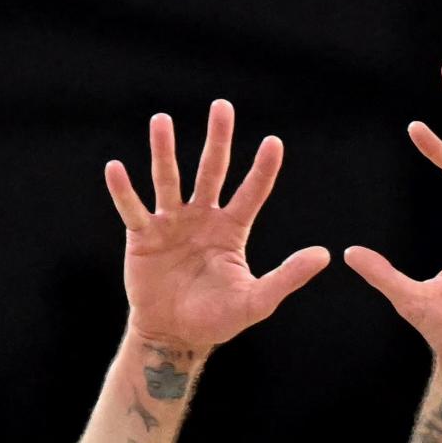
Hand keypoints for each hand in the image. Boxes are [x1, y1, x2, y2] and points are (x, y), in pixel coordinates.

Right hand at [106, 100, 332, 349]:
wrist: (176, 335)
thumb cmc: (217, 318)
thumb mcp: (257, 300)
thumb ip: (288, 277)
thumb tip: (325, 255)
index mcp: (231, 229)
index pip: (251, 192)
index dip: (262, 169)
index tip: (274, 142)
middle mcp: (202, 217)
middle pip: (211, 171)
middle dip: (218, 140)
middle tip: (222, 107)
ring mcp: (171, 223)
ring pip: (169, 179)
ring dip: (165, 151)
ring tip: (162, 121)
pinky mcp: (143, 236)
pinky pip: (133, 209)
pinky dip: (124, 190)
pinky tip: (115, 168)